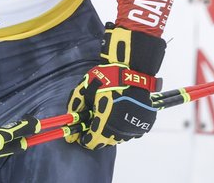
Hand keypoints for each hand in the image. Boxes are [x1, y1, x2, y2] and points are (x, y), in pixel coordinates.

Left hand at [64, 24, 164, 149]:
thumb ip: (76, 106)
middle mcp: (120, 129)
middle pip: (105, 141)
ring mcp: (134, 127)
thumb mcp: (85, 89)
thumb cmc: (107, 78)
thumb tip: (70, 121)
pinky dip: (123, 127)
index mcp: (105, 121)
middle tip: (94, 120)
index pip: (93, 142)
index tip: (81, 134)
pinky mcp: (144, 124)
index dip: (84, 139)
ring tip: (108, 115)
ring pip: (118, 138)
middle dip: (97, 134)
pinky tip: (120, 114)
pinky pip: (130, 132)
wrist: (132, 70)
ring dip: (110, 131)